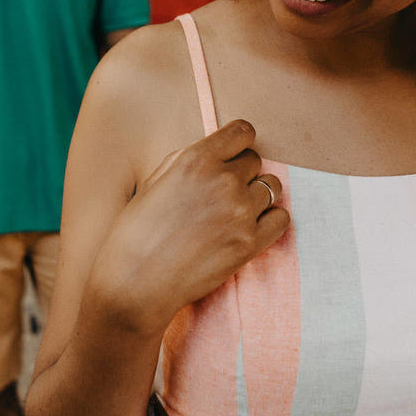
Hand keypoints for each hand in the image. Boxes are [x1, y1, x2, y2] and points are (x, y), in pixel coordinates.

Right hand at [86, 119, 288, 334]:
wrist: (134, 284)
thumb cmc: (137, 233)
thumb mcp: (156, 181)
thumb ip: (190, 160)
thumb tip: (217, 152)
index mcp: (197, 159)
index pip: (243, 132)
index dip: (238, 144)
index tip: (233, 156)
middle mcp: (223, 180)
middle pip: (255, 161)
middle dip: (242, 173)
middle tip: (221, 195)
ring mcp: (240, 212)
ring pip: (271, 187)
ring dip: (256, 197)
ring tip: (234, 213)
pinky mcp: (251, 243)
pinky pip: (281, 218)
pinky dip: (271, 221)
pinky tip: (250, 228)